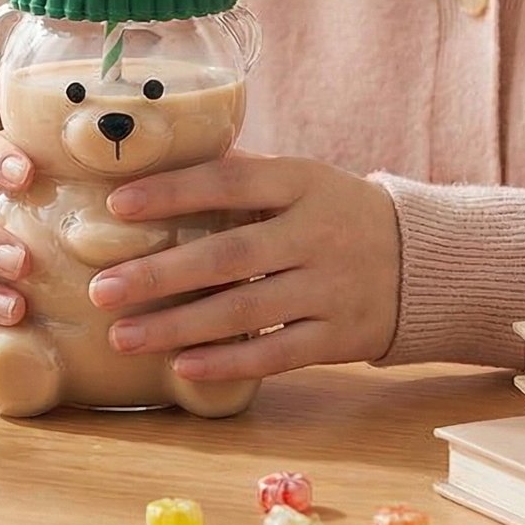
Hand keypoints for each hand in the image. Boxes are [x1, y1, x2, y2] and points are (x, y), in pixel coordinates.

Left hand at [87, 154, 399, 380]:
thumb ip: (240, 173)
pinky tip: (182, 367)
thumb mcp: (300, 177)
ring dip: (178, 327)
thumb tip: (160, 156)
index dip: (172, 193)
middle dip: (159, 274)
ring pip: (245, 312)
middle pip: (229, 255)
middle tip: (102, 288)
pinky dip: (228, 363)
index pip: (228, 183)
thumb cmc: (335, 212)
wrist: (423, 261)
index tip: (116, 205)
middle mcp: (316, 233)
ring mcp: (331, 288)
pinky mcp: (341, 337)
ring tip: (122, 336)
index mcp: (302, 182)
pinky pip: (277, 355)